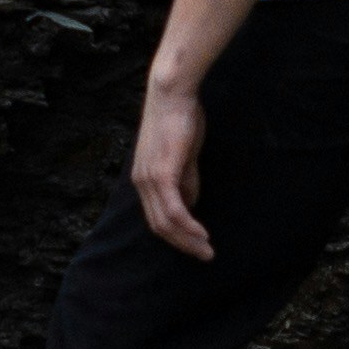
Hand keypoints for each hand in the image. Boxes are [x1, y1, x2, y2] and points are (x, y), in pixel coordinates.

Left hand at [131, 73, 213, 260]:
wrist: (172, 93)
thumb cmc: (179, 117)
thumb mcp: (184, 154)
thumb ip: (186, 179)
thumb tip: (191, 203)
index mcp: (144, 178)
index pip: (156, 217)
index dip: (176, 235)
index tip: (195, 244)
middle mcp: (142, 182)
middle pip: (158, 226)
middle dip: (183, 245)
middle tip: (204, 255)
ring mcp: (149, 179)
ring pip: (165, 223)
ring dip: (187, 240)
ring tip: (206, 250)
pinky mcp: (161, 173)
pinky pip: (173, 209)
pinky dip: (187, 225)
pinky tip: (202, 234)